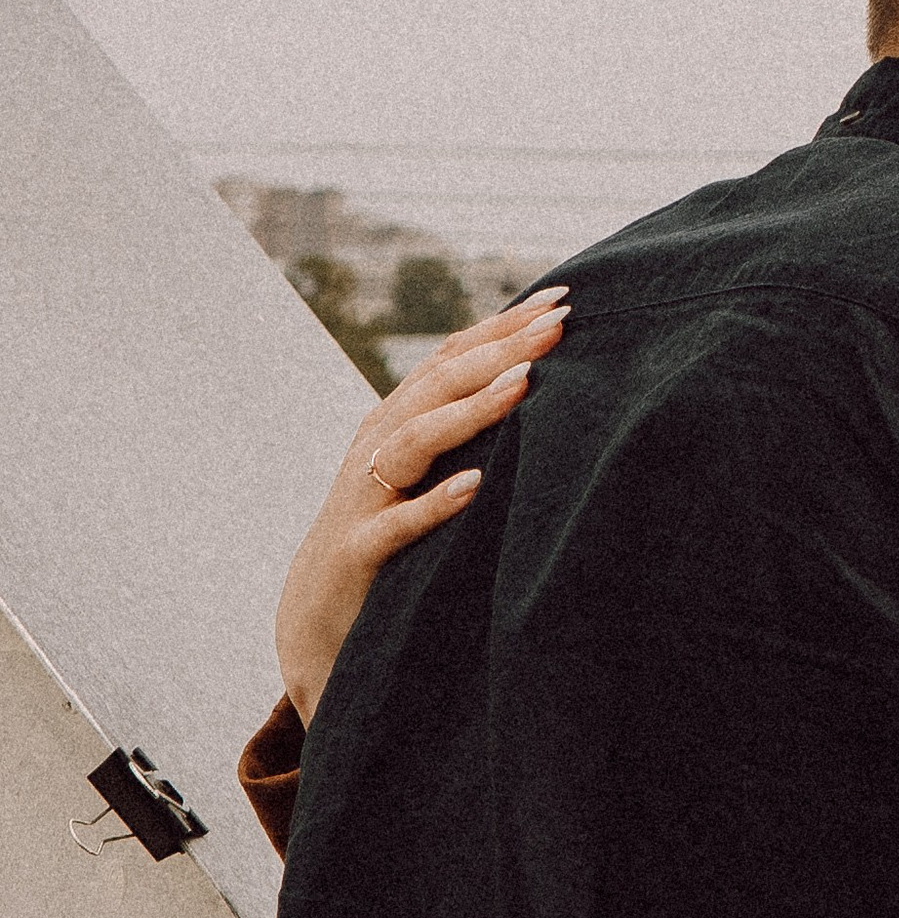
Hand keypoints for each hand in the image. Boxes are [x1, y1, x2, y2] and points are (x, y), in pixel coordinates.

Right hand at [276, 292, 568, 721]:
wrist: (316, 617)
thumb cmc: (388, 537)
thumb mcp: (422, 475)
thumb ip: (463, 432)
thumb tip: (536, 388)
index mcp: (396, 421)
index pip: (451, 359)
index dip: (502, 327)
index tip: (562, 300)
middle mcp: (377, 446)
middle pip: (438, 386)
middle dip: (499, 350)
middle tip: (559, 326)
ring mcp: (365, 497)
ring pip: (414, 441)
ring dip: (470, 411)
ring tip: (522, 383)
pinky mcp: (361, 552)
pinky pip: (398, 524)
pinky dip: (434, 503)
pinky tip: (475, 486)